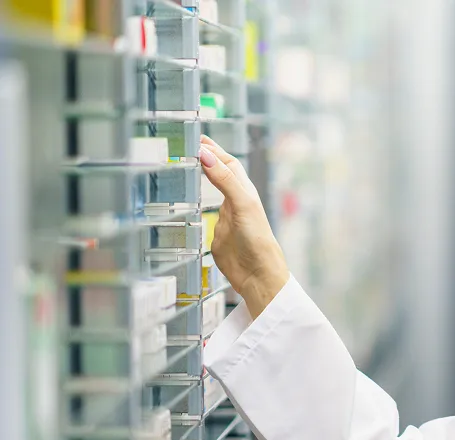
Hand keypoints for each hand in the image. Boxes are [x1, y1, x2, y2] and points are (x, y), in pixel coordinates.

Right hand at [200, 135, 288, 317]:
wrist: (257, 274)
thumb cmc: (257, 239)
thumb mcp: (242, 204)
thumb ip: (224, 179)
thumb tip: (205, 155)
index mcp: (244, 191)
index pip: (228, 163)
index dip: (214, 150)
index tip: (197, 138)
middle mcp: (236, 201)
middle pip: (221, 172)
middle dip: (207, 157)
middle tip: (188, 143)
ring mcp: (226, 216)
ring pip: (213, 190)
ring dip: (202, 175)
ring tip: (186, 162)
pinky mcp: (216, 232)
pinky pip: (205, 211)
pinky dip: (196, 200)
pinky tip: (188, 199)